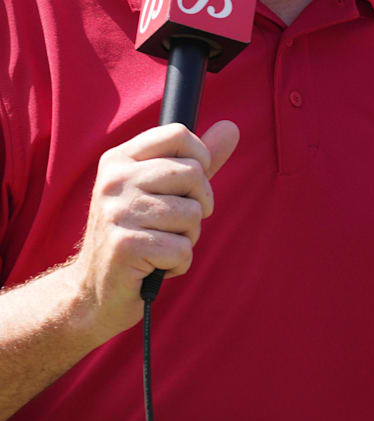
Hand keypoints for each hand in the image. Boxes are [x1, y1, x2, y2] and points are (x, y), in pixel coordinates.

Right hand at [66, 120, 238, 344]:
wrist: (94, 292)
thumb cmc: (137, 234)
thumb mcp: (162, 191)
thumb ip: (197, 161)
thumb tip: (232, 127)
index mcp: (119, 159)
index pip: (179, 133)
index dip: (200, 157)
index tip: (192, 183)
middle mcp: (114, 181)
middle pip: (193, 172)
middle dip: (199, 203)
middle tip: (176, 223)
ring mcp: (117, 212)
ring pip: (193, 213)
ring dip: (187, 237)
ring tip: (160, 245)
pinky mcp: (125, 246)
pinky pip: (183, 248)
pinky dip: (178, 263)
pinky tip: (155, 266)